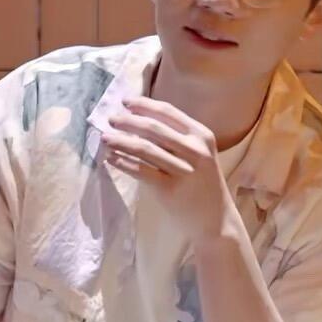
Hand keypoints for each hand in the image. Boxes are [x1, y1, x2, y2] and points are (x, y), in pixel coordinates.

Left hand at [99, 97, 240, 242]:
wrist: (216, 220)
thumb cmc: (202, 184)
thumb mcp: (199, 155)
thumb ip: (177, 139)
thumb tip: (138, 121)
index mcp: (202, 135)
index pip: (169, 112)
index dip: (144, 105)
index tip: (125, 101)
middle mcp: (195, 150)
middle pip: (154, 128)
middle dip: (128, 121)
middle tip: (110, 119)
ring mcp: (183, 170)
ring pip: (144, 148)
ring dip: (121, 141)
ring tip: (105, 138)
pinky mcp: (170, 189)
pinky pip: (140, 171)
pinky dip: (123, 163)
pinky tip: (111, 159)